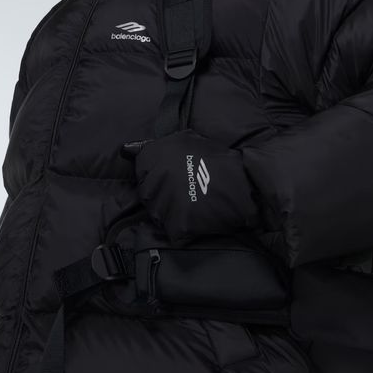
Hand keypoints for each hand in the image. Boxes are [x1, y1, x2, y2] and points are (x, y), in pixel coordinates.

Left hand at [126, 128, 261, 241]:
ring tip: (194, 204)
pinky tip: (199, 218)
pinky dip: (184, 229)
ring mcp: (164, 202)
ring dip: (172, 213)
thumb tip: (125, 149)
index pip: (140, 171)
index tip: (172, 177)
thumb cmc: (220, 160)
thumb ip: (157, 145)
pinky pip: (172, 232)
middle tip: (186, 192)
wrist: (247, 184)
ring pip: (157, 215)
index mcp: (153, 155)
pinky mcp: (176, 224)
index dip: (156, 175)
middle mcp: (154, 177)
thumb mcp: (188, 140)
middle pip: (147, 194)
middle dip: (162, 195)